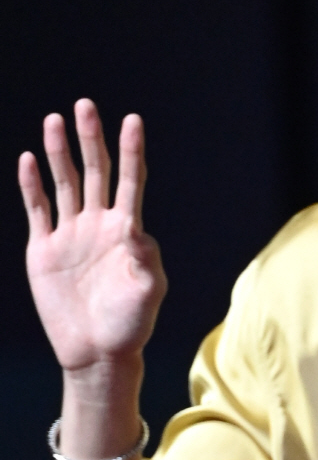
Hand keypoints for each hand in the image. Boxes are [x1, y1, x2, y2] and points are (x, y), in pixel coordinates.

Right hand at [19, 100, 166, 376]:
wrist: (95, 353)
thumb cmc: (129, 326)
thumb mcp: (146, 294)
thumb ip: (145, 263)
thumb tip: (137, 233)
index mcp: (127, 232)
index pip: (130, 182)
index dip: (131, 151)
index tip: (133, 120)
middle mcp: (98, 226)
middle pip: (96, 172)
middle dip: (91, 139)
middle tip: (86, 106)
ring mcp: (70, 235)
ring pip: (65, 184)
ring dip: (59, 153)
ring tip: (55, 120)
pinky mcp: (45, 249)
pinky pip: (37, 209)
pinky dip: (32, 185)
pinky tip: (28, 159)